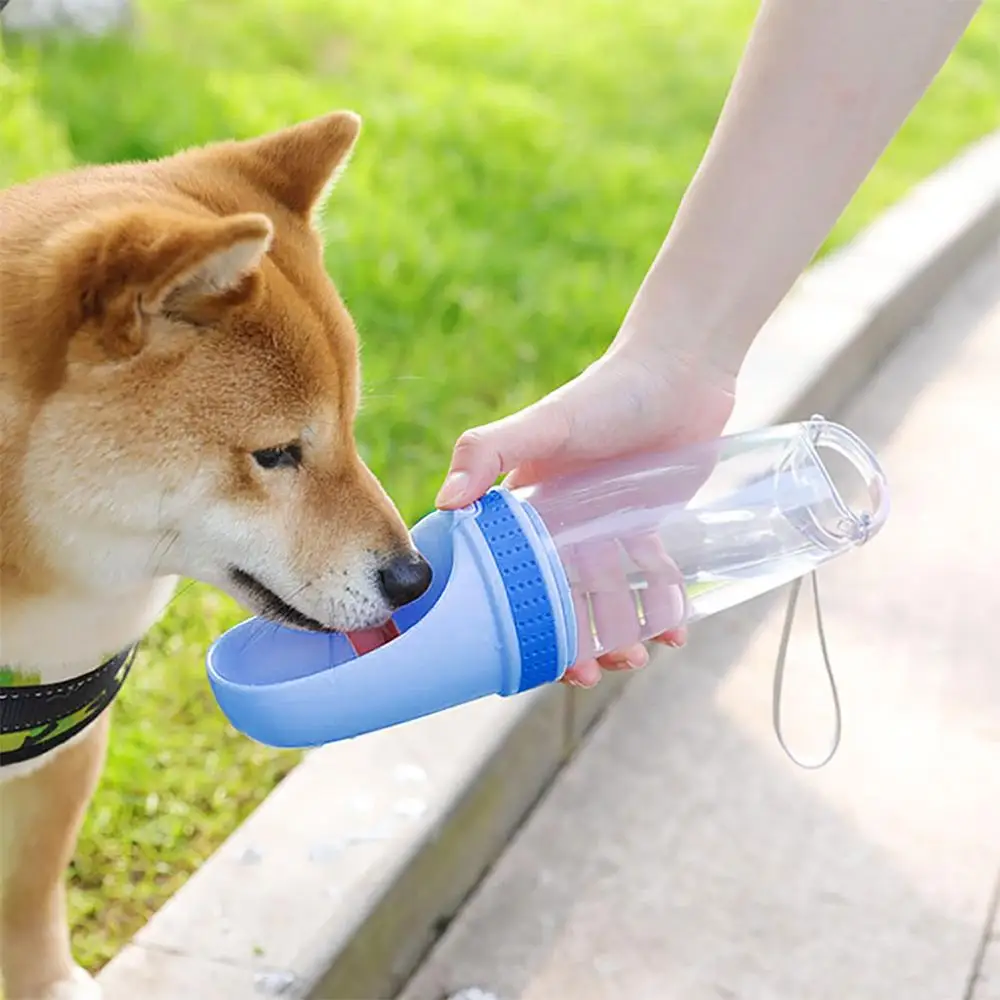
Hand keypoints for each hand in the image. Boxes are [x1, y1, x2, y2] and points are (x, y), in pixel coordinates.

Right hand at [436, 340, 735, 686]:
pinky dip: (663, 610)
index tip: (528, 658)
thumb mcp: (545, 423)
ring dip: (619, 635)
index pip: (512, 576)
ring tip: (636, 658)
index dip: (518, 621)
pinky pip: (654, 579)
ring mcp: (608, 528)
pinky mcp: (651, 526)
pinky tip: (674, 635)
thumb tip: (444, 503)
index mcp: (526, 510)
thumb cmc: (607, 394)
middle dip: (572, 643)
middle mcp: (562, 525)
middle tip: (590, 673)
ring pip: (609, 597)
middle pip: (561, 599)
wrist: (680, 370)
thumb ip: (488, 452)